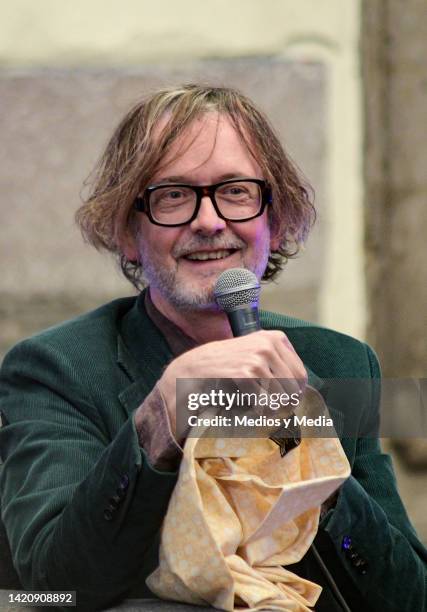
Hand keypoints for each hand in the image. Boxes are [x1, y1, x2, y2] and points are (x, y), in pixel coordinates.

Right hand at [157, 330, 306, 434]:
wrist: (192, 370)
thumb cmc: (225, 366)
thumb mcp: (253, 354)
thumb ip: (276, 363)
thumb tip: (301, 389)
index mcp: (275, 337)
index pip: (301, 374)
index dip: (295, 393)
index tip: (286, 403)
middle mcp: (268, 344)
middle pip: (294, 386)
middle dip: (286, 404)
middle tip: (273, 412)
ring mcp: (257, 357)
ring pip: (281, 396)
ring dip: (272, 410)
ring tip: (260, 411)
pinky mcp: (245, 372)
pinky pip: (264, 401)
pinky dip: (258, 411)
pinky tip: (249, 409)